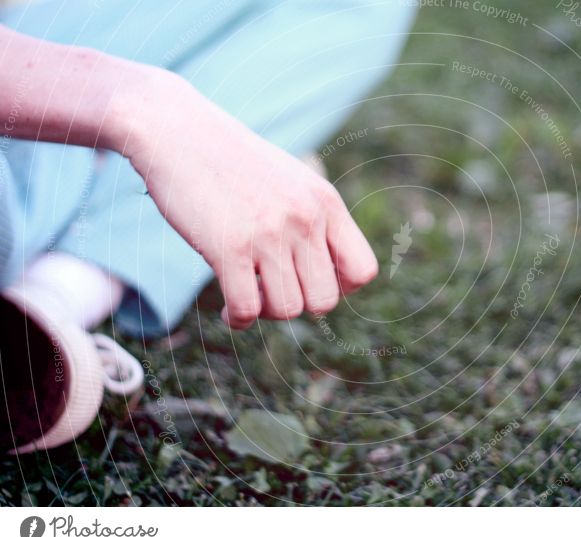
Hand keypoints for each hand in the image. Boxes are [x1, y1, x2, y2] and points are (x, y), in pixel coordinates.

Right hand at [115, 70, 377, 328]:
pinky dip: (239, 319)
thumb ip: (314, 220)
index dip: (340, 288)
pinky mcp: (230, 247)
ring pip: (289, 309)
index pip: (363, 271)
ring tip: (249, 296)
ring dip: (266, 313)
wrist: (178, 131)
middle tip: (273, 291)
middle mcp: (305, 219)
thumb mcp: (292, 181)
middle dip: (299, 305)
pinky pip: (247, 309)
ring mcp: (269, 234)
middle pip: (325, 300)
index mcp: (325, 203)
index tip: (309, 282)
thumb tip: (327, 276)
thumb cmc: (233, 162)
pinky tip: (229, 311)